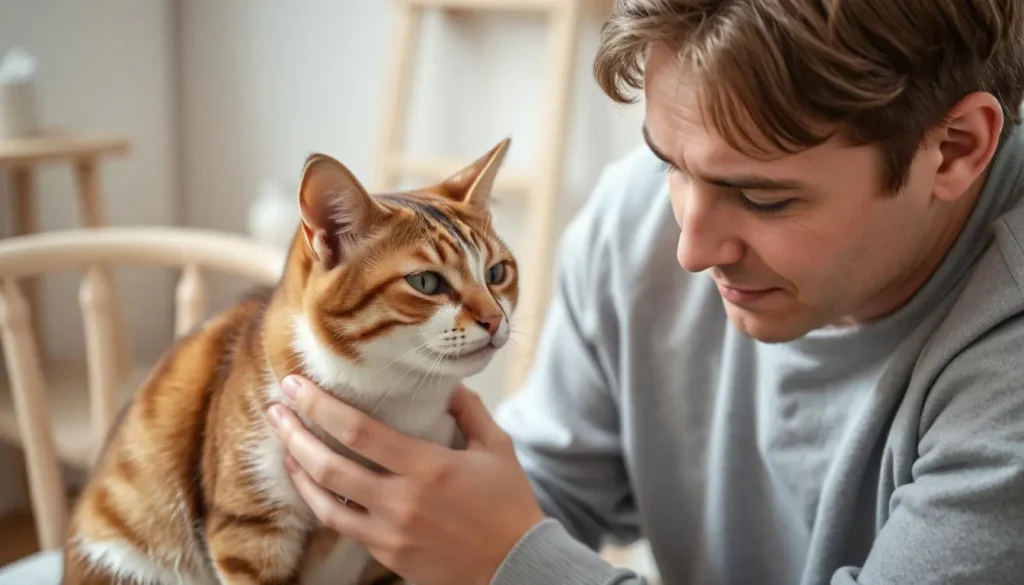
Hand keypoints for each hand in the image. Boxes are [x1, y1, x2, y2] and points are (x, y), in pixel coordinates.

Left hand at [266, 375, 544, 584]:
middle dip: (295, 433)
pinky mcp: (387, 555)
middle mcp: (402, 502)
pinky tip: (314, 484)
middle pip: (330, 465)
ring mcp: (390, 533)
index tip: (296, 384)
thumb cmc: (509, 504)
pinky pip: (345, 525)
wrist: (516, 567)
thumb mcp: (497, 448)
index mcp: (428, 468)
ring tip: (285, 447)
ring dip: (299, 471)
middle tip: (276, 410)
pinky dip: (323, 502)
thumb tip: (446, 383)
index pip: (359, 431)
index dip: (320, 406)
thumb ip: (468, 410)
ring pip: (325, 503)